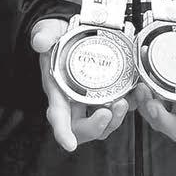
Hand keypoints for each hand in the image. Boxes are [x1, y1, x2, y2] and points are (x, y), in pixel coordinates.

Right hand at [30, 18, 131, 152]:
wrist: (70, 33)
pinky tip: (135, 95)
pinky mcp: (106, 95)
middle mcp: (73, 101)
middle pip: (81, 128)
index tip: (68, 144)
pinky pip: (117, 110)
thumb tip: (40, 42)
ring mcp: (90, 100)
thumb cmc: (57, 39)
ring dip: (114, 120)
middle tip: (107, 113)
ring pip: (101, 124)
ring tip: (124, 102)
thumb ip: (44, 35)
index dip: (62, 131)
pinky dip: (128, 106)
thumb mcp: (48, 31)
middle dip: (95, 127)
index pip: (57, 116)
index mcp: (57, 91)